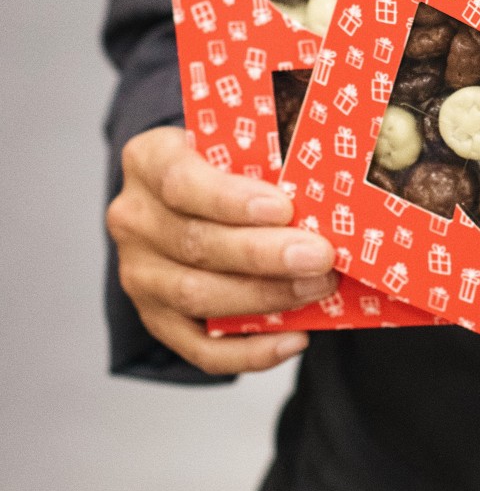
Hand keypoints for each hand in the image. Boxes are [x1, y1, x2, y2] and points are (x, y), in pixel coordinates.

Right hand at [107, 126, 336, 374]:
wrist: (194, 196)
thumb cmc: (229, 162)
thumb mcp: (236, 140)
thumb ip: (268, 150)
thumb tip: (332, 169)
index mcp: (150, 161)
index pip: (182, 182)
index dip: (231, 199)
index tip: (283, 208)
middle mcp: (135, 218)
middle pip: (196, 243)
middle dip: (264, 254)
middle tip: (320, 256)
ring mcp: (139, 273)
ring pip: (197, 295)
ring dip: (265, 296)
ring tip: (318, 286)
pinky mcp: (156, 317)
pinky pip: (199, 348)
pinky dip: (250, 351)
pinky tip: (294, 338)